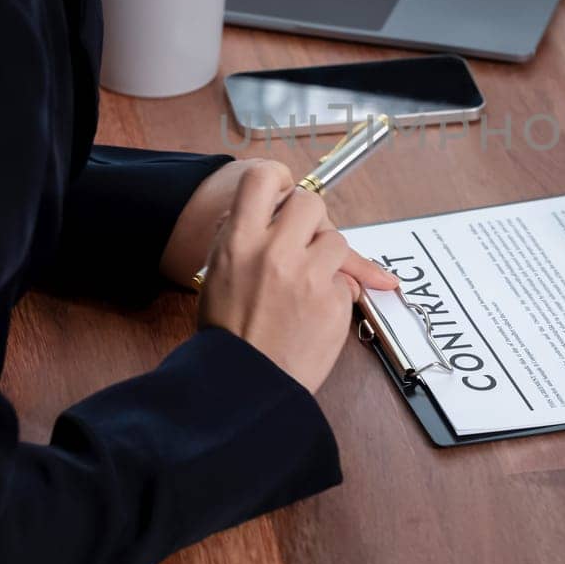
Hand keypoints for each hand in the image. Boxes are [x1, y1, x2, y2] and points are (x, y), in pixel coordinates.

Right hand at [197, 162, 395, 392]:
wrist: (244, 385)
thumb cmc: (228, 333)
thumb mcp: (217, 272)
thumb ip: (241, 236)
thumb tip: (266, 210)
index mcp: (238, 241)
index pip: (263, 178)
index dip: (279, 179)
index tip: (284, 191)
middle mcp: (274, 252)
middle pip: (312, 203)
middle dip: (311, 221)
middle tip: (301, 244)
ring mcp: (308, 277)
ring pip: (337, 242)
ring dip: (327, 260)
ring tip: (304, 287)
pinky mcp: (333, 303)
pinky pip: (346, 282)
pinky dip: (335, 296)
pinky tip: (313, 314)